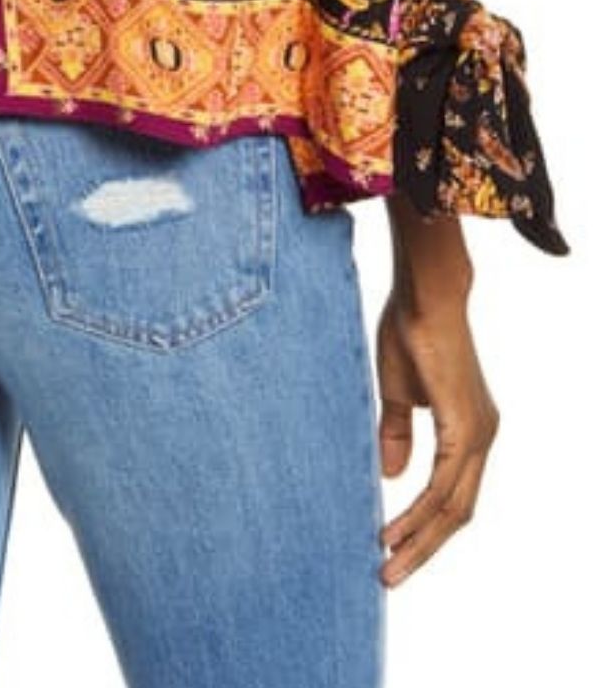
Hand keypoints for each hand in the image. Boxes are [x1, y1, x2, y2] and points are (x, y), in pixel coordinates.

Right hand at [375, 287, 498, 585]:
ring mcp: (478, 434)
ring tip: (387, 564)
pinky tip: (392, 531)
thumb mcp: (398, 393)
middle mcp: (482, 436)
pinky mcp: (464, 428)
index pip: (453, 494)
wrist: (424, 294)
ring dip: (419, 540)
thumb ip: (398, 433)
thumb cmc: (410, 330)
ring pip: (453, 507)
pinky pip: (443, 486)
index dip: (425, 526)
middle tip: (389, 575)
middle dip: (423, 547)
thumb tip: (392, 476)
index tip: (392, 548)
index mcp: (469, 428)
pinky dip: (418, 515)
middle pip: (458, 511)